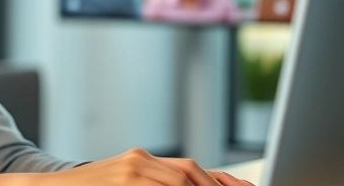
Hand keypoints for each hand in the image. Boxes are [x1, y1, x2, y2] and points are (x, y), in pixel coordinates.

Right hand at [39, 148, 255, 185]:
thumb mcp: (126, 181)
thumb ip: (156, 182)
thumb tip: (190, 184)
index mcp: (144, 159)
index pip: (193, 169)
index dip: (222, 180)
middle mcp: (139, 161)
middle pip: (190, 173)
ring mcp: (130, 172)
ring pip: (178, 183)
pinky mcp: (121, 183)